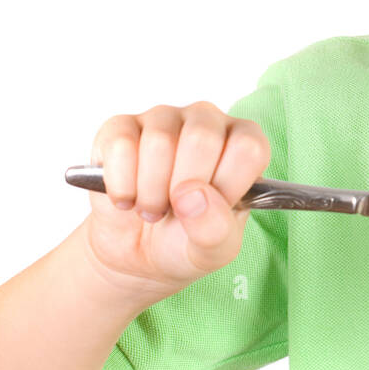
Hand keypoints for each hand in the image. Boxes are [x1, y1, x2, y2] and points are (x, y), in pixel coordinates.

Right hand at [82, 101, 271, 302]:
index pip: (248, 148)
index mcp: (244, 142)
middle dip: (183, 191)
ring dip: (150, 192)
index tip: (211, 211)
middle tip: (175, 211)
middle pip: (202, 138)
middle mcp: (208, 120)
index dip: (227, 186)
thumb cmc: (187, 240)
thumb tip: (191, 195)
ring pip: (159, 141)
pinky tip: (126, 197)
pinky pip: (120, 145)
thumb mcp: (213, 250)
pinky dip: (121, 185)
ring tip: (152, 208)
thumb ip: (215, 228)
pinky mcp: (120, 126)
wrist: (136, 251)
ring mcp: (163, 118)